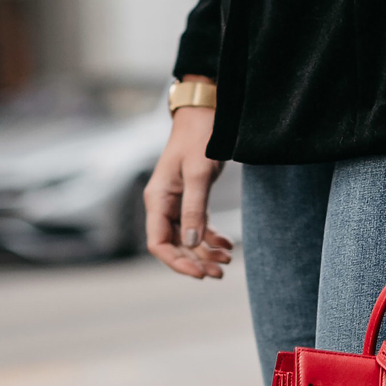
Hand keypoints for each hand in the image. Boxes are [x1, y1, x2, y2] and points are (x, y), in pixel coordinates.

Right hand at [145, 84, 233, 278]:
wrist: (206, 113)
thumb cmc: (200, 138)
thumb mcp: (199, 173)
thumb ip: (195, 209)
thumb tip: (191, 242)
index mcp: (158, 199)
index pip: (158, 243)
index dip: (176, 262)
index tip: (199, 273)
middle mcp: (163, 204)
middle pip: (174, 245)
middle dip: (197, 261)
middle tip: (221, 272)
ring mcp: (176, 203)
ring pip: (188, 239)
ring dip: (206, 252)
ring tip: (228, 260)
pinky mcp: (191, 199)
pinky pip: (198, 227)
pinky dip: (212, 238)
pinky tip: (228, 245)